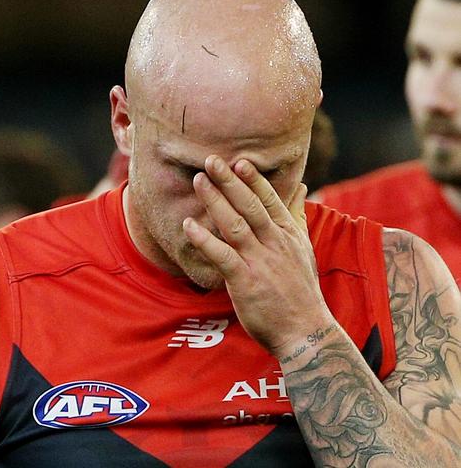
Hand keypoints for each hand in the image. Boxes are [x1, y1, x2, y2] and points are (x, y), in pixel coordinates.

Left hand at [182, 155, 333, 355]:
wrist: (306, 332)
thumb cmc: (301, 292)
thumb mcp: (304, 249)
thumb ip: (297, 217)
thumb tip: (300, 187)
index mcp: (288, 235)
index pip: (269, 200)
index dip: (253, 179)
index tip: (239, 160)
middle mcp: (275, 243)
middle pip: (250, 205)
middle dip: (230, 181)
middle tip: (211, 160)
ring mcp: (260, 261)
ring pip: (235, 224)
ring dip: (215, 201)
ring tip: (198, 181)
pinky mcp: (245, 281)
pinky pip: (221, 256)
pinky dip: (204, 239)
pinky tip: (188, 226)